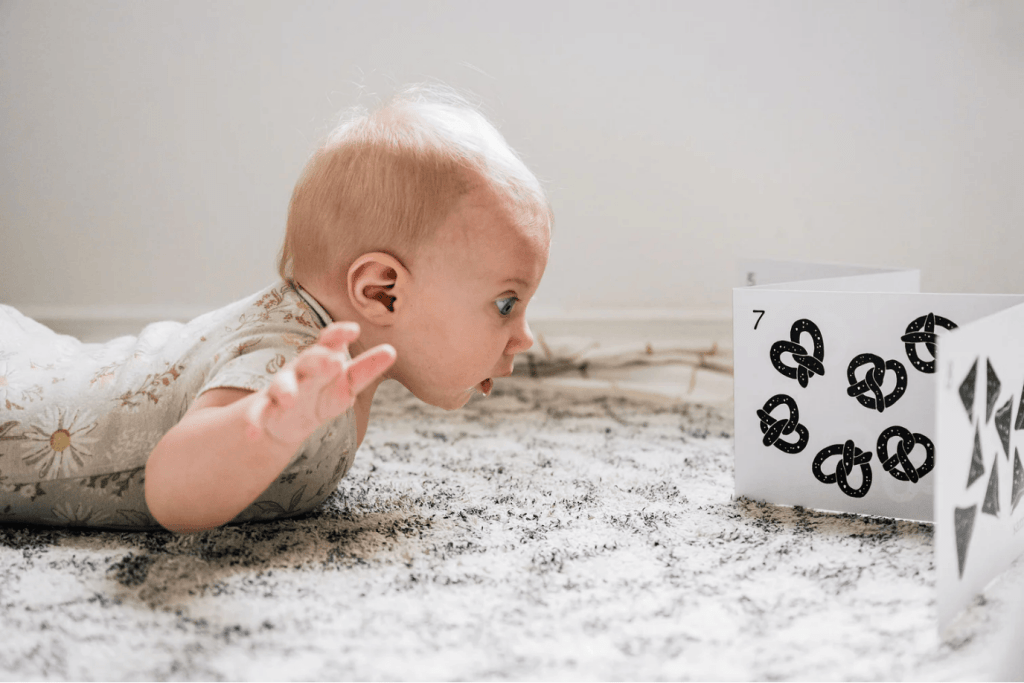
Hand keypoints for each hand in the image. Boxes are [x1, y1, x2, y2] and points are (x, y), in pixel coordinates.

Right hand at [244, 322, 395, 444]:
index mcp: (323, 358)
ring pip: (281, 385)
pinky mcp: (266, 409)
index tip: (354, 330)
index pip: (330, 341)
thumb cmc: (324, 391)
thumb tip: (392, 350)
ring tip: (290, 399)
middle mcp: (302, 369)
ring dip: (285, 390)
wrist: (289, 417)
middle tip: (333, 361)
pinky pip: (257, 413)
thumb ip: (366, 369)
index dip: (340, 334)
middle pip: (308, 360)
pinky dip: (253, 422)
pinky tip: (251, 434)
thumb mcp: (347, 382)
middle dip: (318, 359)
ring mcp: (283, 388)